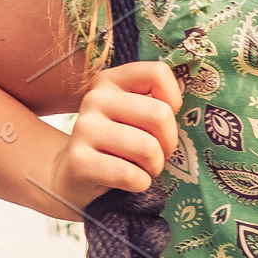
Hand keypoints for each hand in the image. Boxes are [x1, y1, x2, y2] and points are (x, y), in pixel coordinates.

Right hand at [50, 58, 180, 213]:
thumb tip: (183, 107)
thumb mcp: (133, 115)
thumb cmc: (117, 144)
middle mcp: (95, 99)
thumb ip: (155, 101)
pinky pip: (129, 175)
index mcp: (110, 81)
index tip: (163, 120)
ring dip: (154, 166)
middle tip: (156, 153)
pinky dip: (140, 184)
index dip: (173, 101)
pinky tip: (129, 182)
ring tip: (142, 168)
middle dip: (168, 143)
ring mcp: (84, 128)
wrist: (73, 174)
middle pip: (159, 114)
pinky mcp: (79, 161)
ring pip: (147, 148)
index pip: (158, 73)